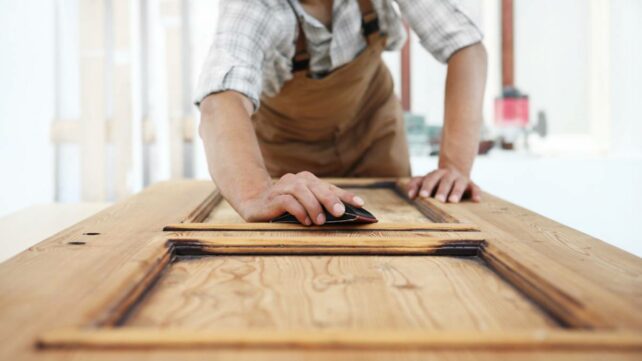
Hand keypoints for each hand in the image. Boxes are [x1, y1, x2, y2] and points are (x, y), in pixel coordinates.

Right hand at [238, 171, 364, 224]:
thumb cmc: (286, 209)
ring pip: (301, 191)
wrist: (255, 206)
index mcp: (308, 181)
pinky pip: (287, 201)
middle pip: (317, 187)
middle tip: (340, 213)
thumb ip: (321, 209)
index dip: (346, 195)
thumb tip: (345, 217)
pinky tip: (305, 221)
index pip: (330, 187)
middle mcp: (296, 180)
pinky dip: (298, 210)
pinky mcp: (272, 197)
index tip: (361, 204)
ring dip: (313, 206)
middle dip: (330, 199)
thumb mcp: (305, 208)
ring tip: (320, 221)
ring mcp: (283, 187)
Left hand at [407, 168, 480, 202]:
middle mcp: (449, 175)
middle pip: (445, 182)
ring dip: (456, 192)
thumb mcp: (425, 180)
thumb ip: (415, 185)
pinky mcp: (471, 185)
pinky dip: (476, 193)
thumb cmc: (435, 180)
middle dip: (442, 190)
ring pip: (459, 184)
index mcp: (436, 174)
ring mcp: (460, 179)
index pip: (430, 179)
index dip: (426, 187)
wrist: (454, 170)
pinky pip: (475, 188)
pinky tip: (476, 200)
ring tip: (453, 201)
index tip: (422, 195)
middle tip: (439, 199)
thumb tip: (410, 195)